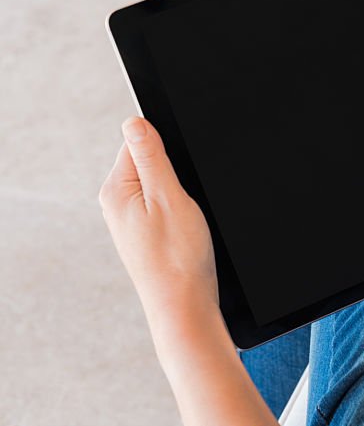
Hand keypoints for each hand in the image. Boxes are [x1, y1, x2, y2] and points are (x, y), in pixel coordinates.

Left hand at [99, 117, 218, 322]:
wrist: (183, 304)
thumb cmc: (178, 256)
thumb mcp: (168, 196)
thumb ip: (150, 157)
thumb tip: (134, 121)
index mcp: (116, 189)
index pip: (139, 143)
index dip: (168, 149)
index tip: (183, 169)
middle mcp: (116, 203)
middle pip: (149, 162)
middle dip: (175, 173)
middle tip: (186, 200)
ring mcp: (130, 219)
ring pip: (159, 185)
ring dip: (178, 193)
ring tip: (186, 219)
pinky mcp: (144, 232)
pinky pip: (162, 204)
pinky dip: (178, 210)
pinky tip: (186, 228)